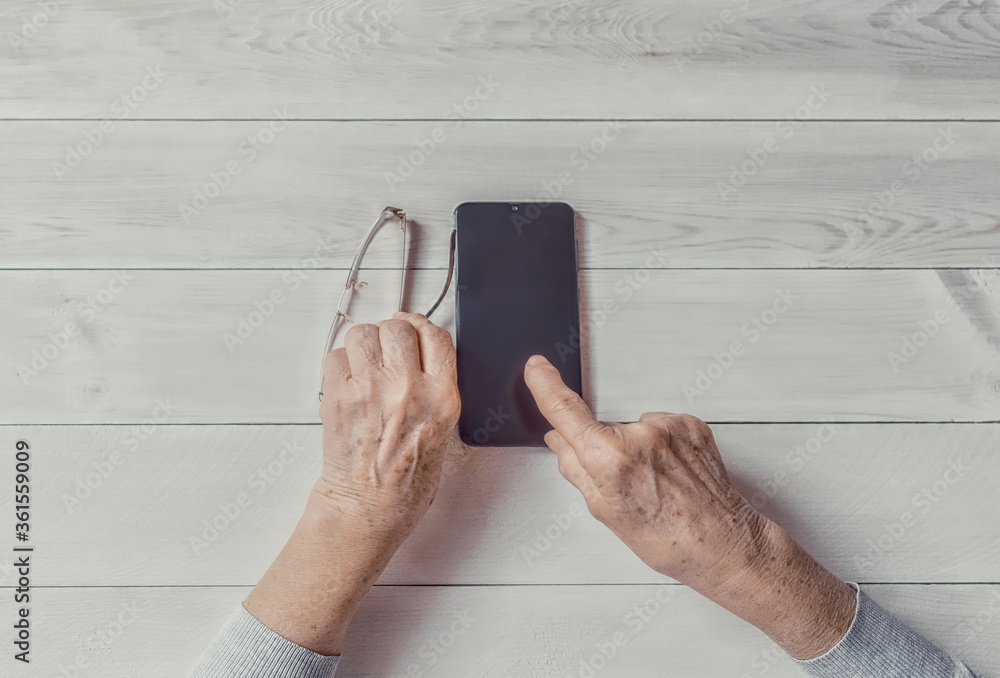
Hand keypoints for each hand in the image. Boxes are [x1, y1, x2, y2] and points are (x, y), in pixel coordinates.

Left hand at [244, 312, 459, 655]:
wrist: (367, 509)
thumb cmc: (406, 484)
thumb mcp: (446, 435)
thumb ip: (440, 391)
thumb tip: (426, 356)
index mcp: (440, 400)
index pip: (436, 337)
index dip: (424, 327)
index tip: (416, 329)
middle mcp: (406, 390)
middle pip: (398, 328)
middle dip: (393, 333)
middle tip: (389, 348)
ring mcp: (369, 390)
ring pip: (363, 333)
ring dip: (365, 343)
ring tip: (367, 363)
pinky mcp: (337, 396)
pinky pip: (337, 355)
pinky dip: (342, 363)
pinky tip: (350, 381)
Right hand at [522, 354, 855, 659]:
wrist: (722, 543)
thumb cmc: (668, 538)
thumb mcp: (606, 512)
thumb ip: (576, 469)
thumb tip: (560, 441)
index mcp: (610, 457)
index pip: (566, 410)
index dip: (546, 385)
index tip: (537, 368)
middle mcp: (640, 434)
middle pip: (603, 429)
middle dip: (604, 451)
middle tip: (627, 485)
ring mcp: (669, 427)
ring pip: (634, 430)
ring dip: (637, 450)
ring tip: (657, 484)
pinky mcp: (691, 424)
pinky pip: (662, 429)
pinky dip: (662, 447)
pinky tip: (673, 473)